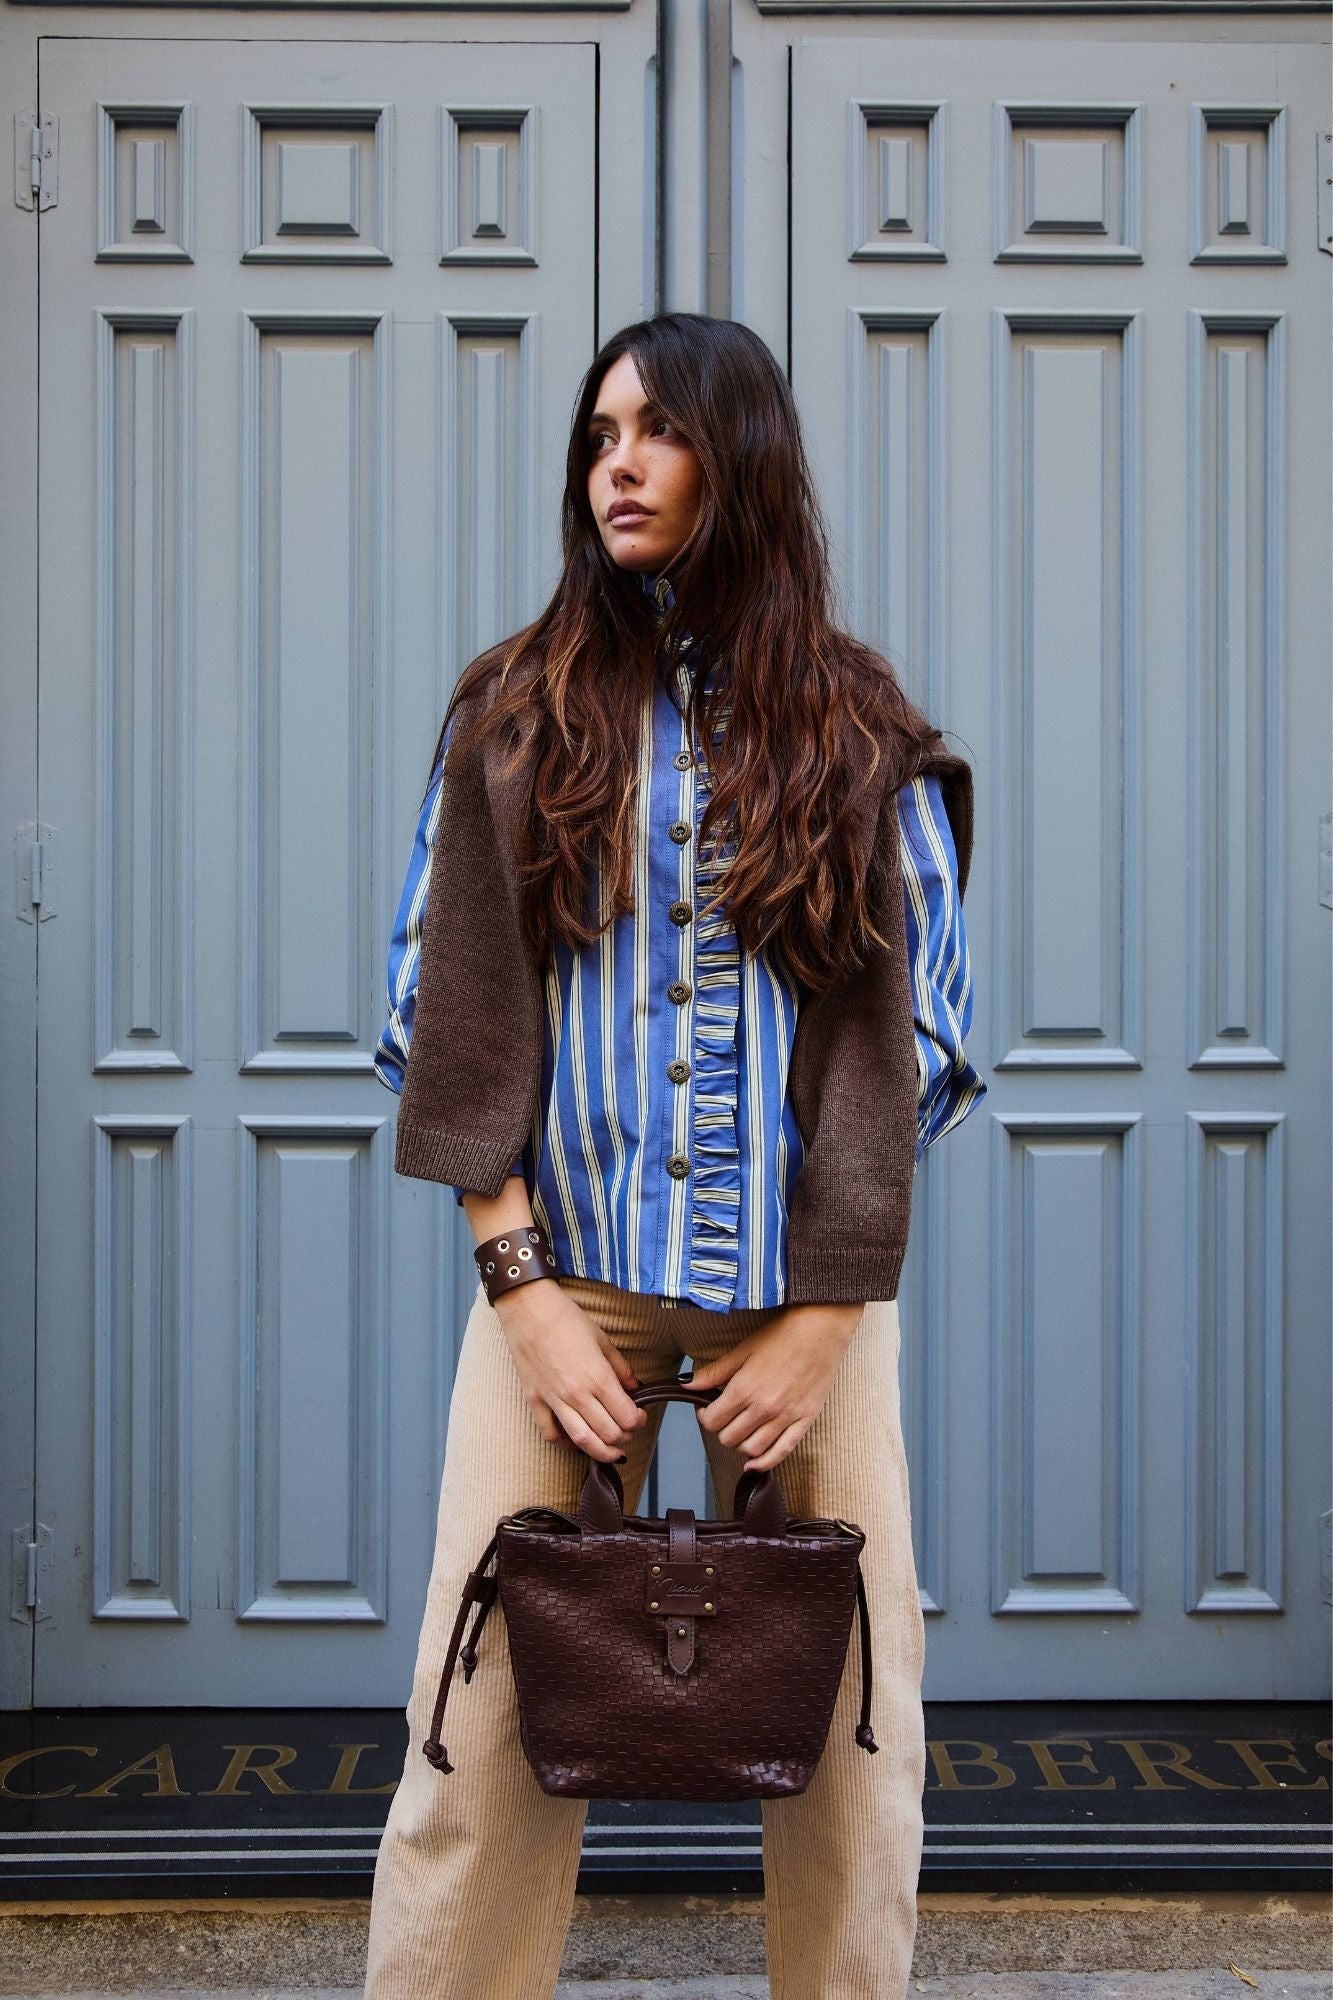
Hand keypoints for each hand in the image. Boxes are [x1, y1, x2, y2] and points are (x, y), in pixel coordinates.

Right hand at [493, 1279, 648, 1464]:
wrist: (529, 1309)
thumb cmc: (567, 1319)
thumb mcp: (602, 1340)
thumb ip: (621, 1369)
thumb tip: (636, 1388)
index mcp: (598, 1377)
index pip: (627, 1417)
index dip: (639, 1421)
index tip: (640, 1416)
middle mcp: (577, 1393)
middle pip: (608, 1433)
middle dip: (624, 1438)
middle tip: (628, 1432)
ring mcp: (554, 1399)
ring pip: (582, 1441)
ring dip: (601, 1452)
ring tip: (611, 1452)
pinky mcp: (535, 1400)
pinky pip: (550, 1433)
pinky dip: (565, 1444)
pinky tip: (576, 1442)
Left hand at [688, 1303, 863, 1471]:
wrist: (820, 1330)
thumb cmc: (780, 1336)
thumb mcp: (742, 1351)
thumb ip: (713, 1372)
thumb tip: (686, 1384)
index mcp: (744, 1389)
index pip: (712, 1421)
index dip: (704, 1417)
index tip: (707, 1409)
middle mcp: (763, 1408)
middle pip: (729, 1438)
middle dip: (722, 1429)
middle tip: (726, 1417)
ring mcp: (785, 1417)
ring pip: (752, 1449)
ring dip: (741, 1445)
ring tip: (742, 1430)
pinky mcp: (804, 1421)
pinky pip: (782, 1452)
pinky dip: (765, 1463)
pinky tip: (754, 1463)